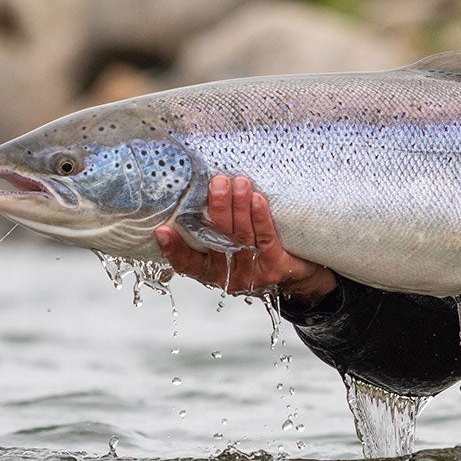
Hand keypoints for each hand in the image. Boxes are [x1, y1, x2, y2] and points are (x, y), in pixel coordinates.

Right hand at [154, 175, 337, 302]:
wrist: (299, 278)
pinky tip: (257, 199)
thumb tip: (202, 188)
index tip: (161, 230)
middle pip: (218, 240)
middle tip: (216, 182)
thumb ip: (214, 229)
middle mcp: (228, 276)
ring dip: (239, 207)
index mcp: (211, 271)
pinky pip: (266, 239)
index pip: (187, 263)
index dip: (173, 249)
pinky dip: (261, 218)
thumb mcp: (231, 247)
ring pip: (242, 237)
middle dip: (217, 209)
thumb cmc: (258, 254)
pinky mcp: (275, 268)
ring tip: (238, 182)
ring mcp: (252, 273)